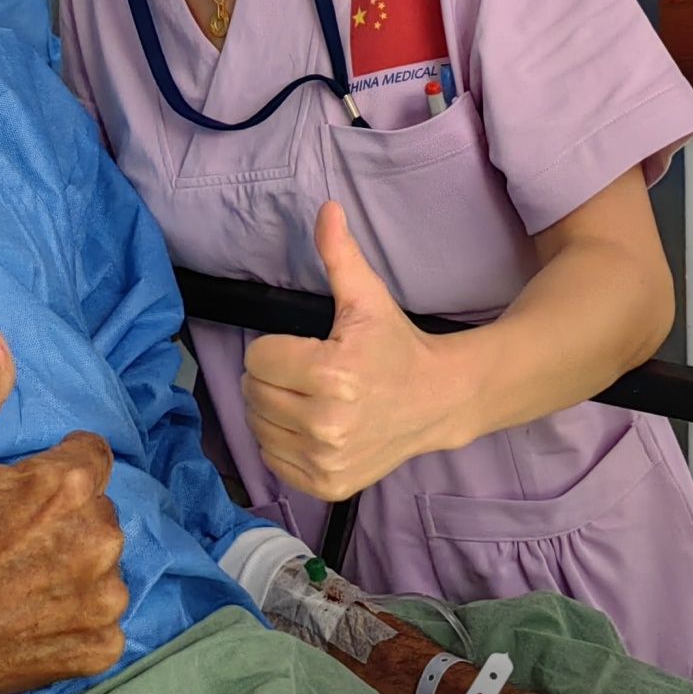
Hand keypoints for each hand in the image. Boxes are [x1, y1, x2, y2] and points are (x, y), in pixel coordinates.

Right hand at [0, 324, 129, 693]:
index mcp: (69, 485)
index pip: (91, 456)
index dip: (51, 471)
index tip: (15, 495)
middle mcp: (100, 538)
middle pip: (98, 510)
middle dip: (64, 518)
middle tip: (10, 541)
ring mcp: (104, 598)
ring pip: (104, 564)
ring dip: (74, 567)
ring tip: (19, 580)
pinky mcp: (100, 645)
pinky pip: (105, 618)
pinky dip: (77, 617)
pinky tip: (33, 617)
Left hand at [242, 203, 457, 502]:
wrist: (439, 400)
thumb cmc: (396, 346)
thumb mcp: (368, 298)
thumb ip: (339, 255)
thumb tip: (326, 209)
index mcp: (332, 374)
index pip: (257, 359)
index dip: (276, 348)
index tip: (307, 349)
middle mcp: (327, 423)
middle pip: (253, 393)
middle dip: (272, 378)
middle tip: (307, 374)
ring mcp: (327, 459)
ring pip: (257, 427)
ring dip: (273, 410)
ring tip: (308, 398)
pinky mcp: (328, 484)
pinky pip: (272, 460)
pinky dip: (282, 443)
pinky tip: (311, 426)